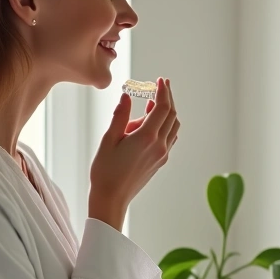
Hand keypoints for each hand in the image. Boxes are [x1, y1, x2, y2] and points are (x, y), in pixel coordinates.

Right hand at [89, 78, 179, 230]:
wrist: (112, 198)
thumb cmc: (105, 171)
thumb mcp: (109, 139)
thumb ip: (120, 116)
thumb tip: (127, 96)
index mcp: (147, 137)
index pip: (162, 107)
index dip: (163, 91)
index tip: (160, 80)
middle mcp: (159, 145)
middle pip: (171, 115)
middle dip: (167, 97)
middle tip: (160, 85)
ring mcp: (162, 154)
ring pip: (173, 126)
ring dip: (167, 111)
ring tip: (152, 103)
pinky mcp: (160, 161)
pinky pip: (170, 137)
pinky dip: (166, 125)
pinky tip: (153, 122)